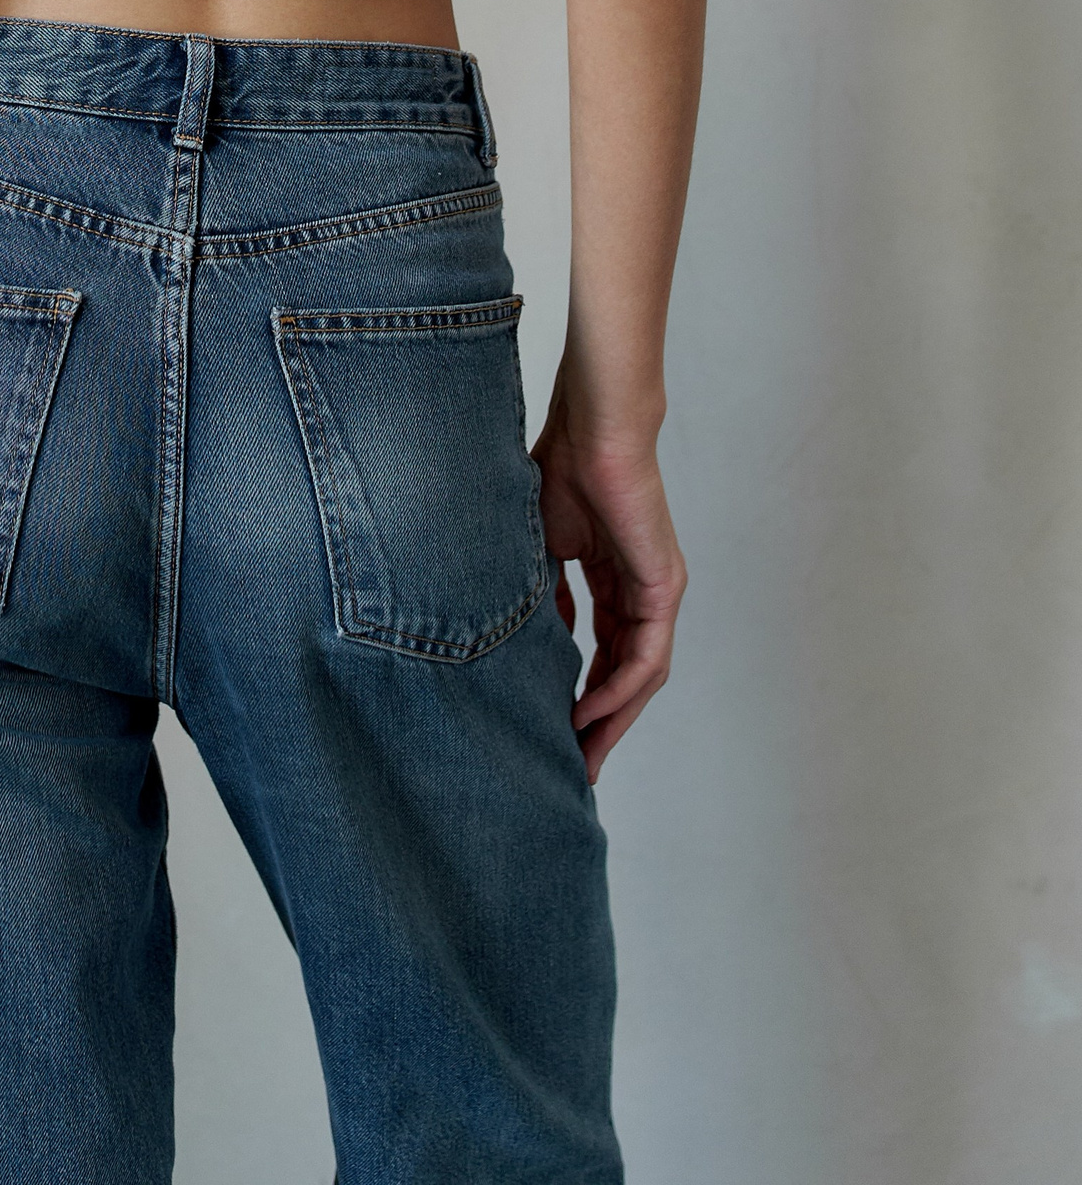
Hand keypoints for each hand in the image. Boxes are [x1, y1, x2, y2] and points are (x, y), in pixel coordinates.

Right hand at [532, 401, 686, 784]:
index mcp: (614, 579)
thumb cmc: (562, 468)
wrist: (592, 429)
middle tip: (575, 767)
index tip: (555, 730)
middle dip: (601, 724)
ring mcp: (657, 591)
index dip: (582, 693)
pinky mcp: (663, 587)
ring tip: (582, 755)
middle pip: (626, 674)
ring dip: (613, 719)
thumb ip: (544, 595)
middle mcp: (642, 591)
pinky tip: (589, 714)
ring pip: (641, 675)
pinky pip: (646, 656)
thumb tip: (532, 643)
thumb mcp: (542, 548)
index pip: (604, 652)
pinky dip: (618, 689)